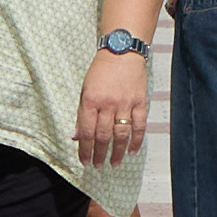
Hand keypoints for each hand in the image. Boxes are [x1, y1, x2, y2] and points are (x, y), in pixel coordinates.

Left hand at [76, 49, 150, 168]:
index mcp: (91, 101)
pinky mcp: (139, 102)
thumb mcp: (85, 90)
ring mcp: (125, 103)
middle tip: (98, 165)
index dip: (85, 150)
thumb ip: (82, 113)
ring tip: (114, 163)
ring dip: (118, 152)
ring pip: (121, 134)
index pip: (86, 132)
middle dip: (99, 154)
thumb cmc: (101, 70)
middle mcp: (108, 104)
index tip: (84, 161)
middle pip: (103, 136)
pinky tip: (133, 151)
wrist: (121, 51)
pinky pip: (139, 125)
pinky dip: (136, 140)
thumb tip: (77, 136)